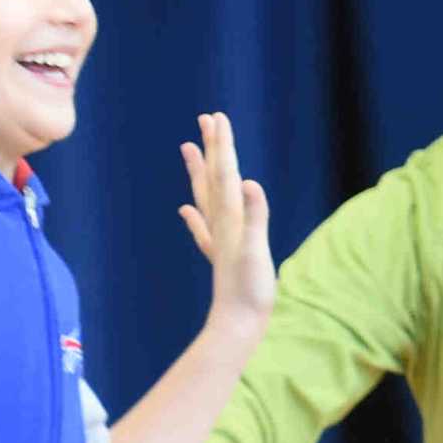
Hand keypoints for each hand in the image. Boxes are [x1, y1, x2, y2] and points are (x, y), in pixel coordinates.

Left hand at [178, 112, 272, 335]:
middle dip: (212, 148)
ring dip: (199, 172)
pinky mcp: (221, 257)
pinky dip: (194, 216)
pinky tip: (185, 210)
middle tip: (206, 119)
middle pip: (214, 178)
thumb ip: (255, 216)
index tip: (217, 117)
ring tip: (188, 149)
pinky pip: (204, 230)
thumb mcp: (257, 251)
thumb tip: (250, 183)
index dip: (223, 145)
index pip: (226, 173)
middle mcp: (221, 225)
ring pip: (205, 197)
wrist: (238, 325)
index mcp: (231, 219)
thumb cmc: (250, 291)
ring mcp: (219, 240)